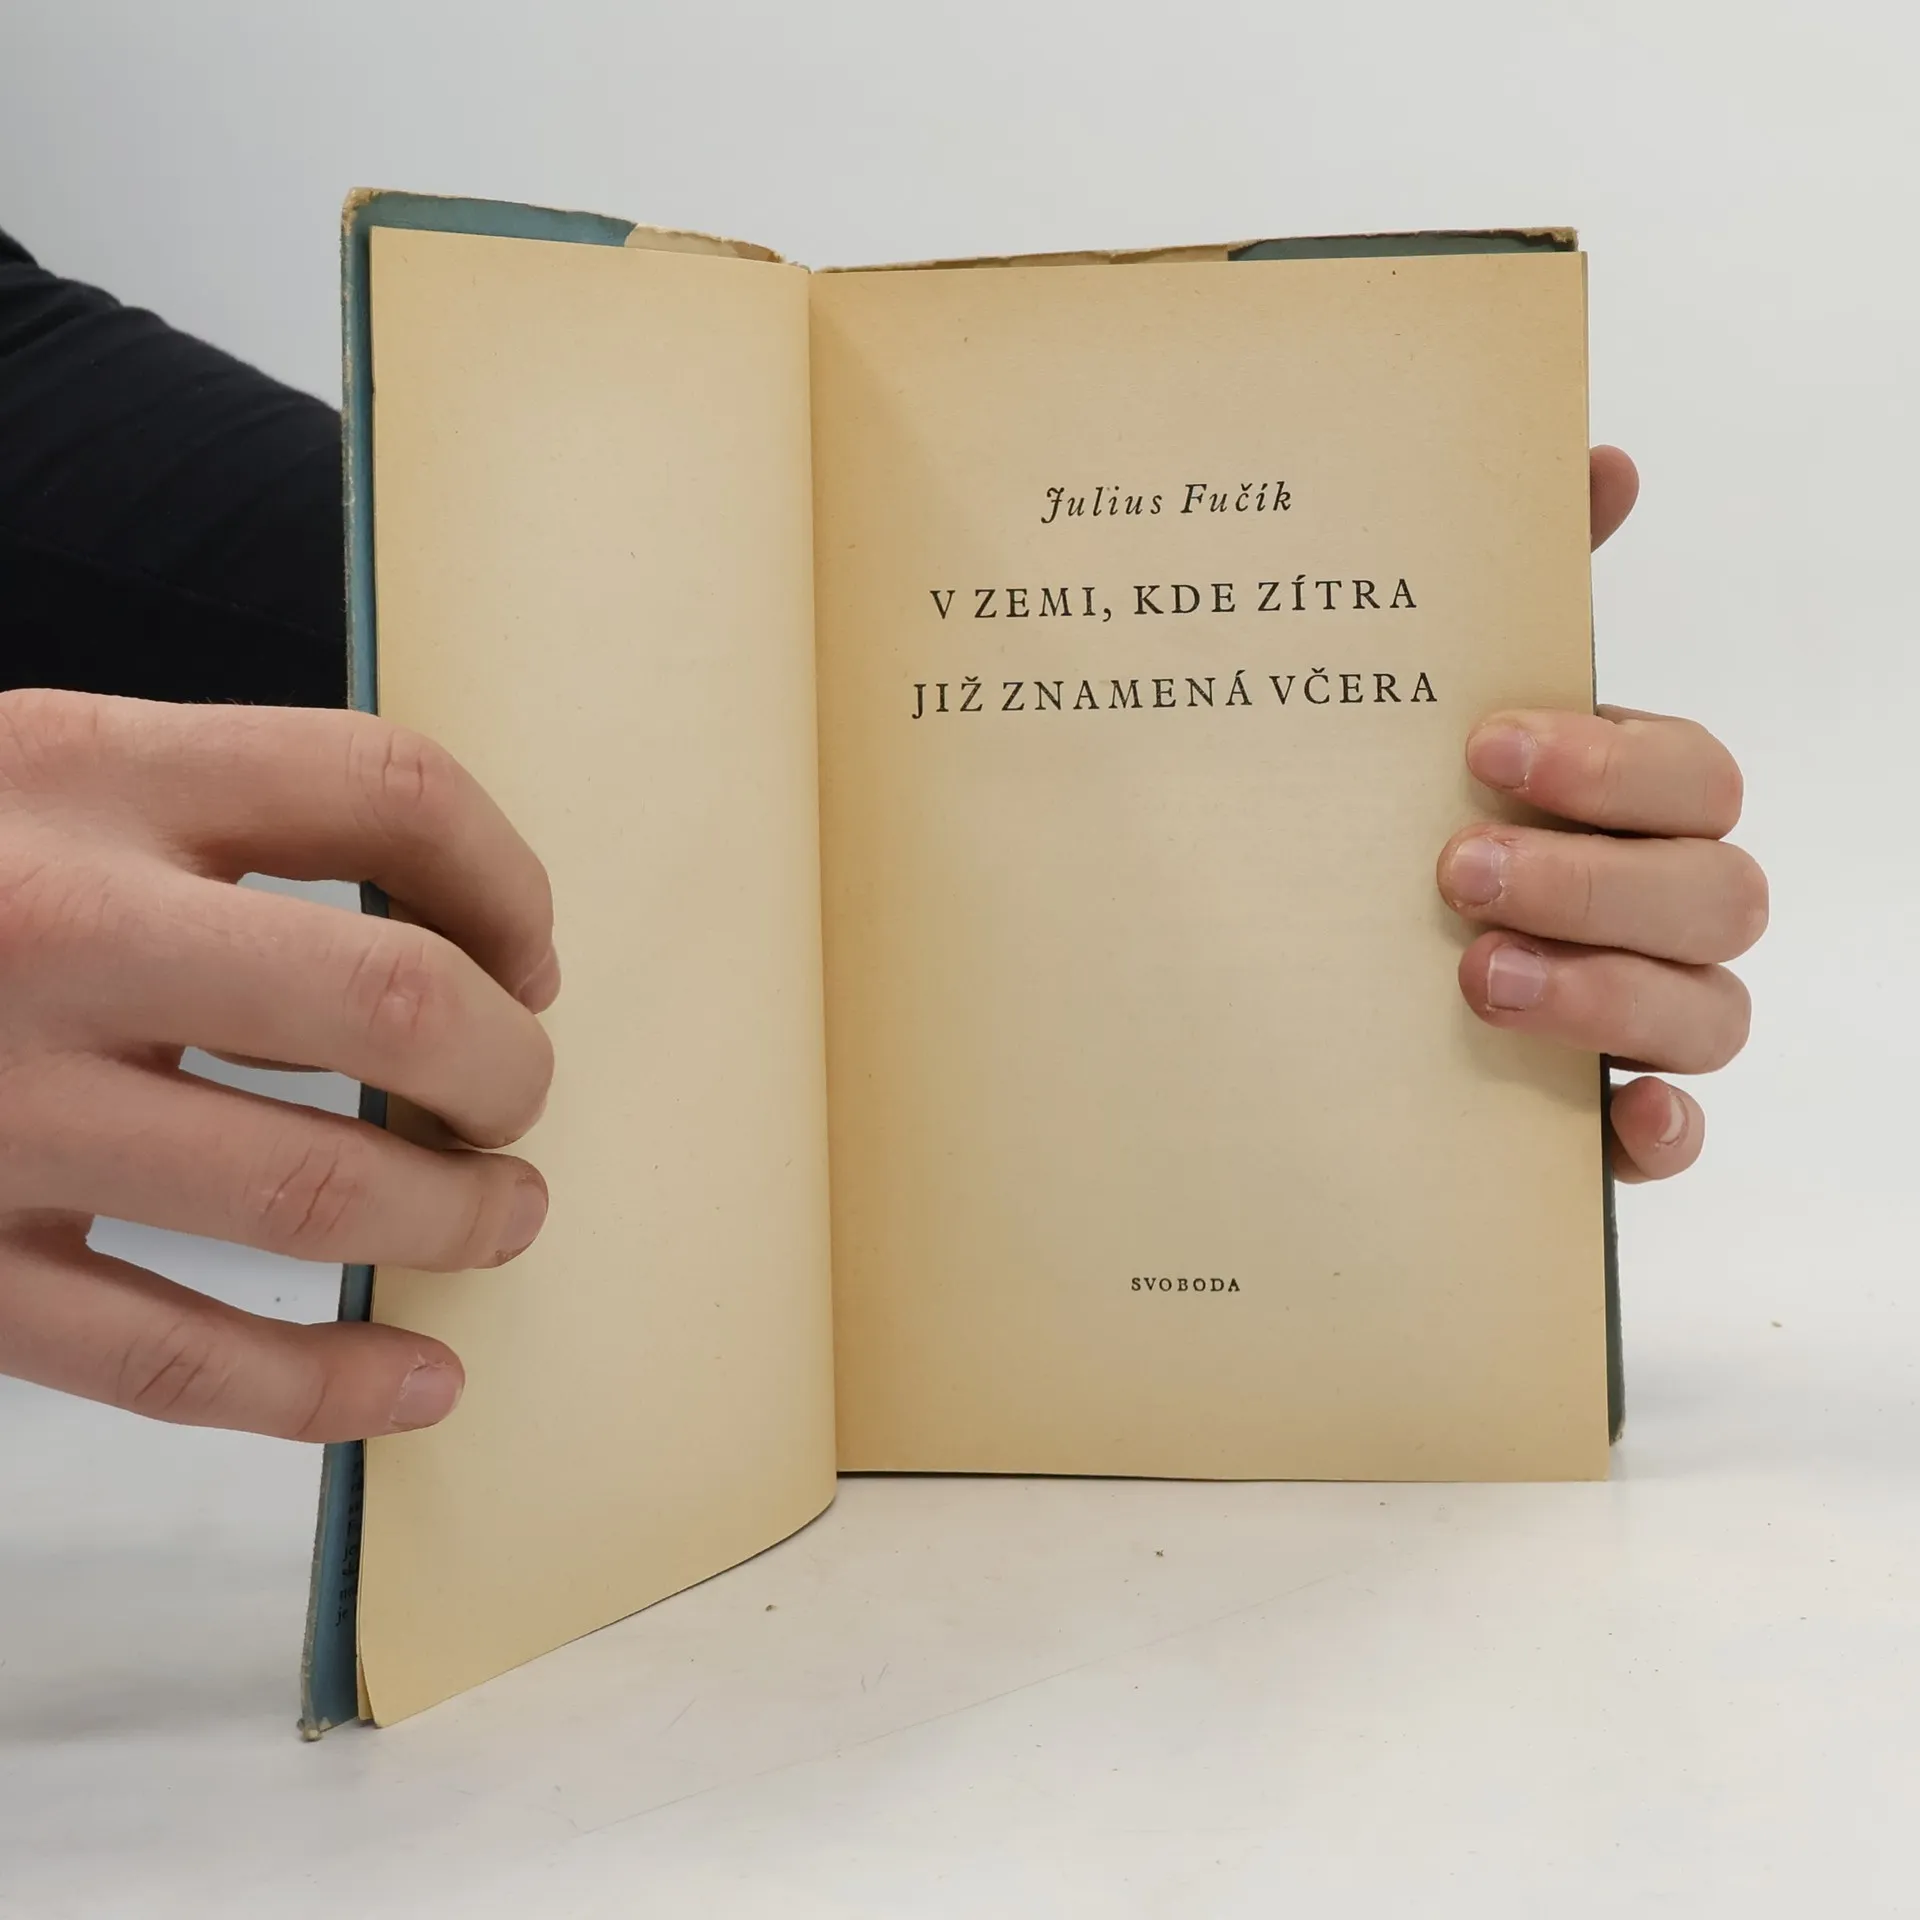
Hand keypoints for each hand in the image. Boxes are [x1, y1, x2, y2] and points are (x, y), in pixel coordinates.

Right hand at [0, 691, 556, 1438]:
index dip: (506, 876)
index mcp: (77, 769)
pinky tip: (417, 1389)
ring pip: (309, 1196)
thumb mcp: (27, 774)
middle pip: (394, 998)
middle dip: (505, 1070)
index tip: (527, 952)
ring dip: (454, 1222)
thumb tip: (465, 933)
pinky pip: (166, 1358)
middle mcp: (46, 926)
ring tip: (503, 1218)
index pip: (387, 786)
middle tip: (513, 1103)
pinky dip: (321, 1391)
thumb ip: (209, 818)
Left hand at [1437, 447, 1765, 1180]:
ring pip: (1711, 1011)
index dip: (1611, 763)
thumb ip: (1511, 593)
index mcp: (1625, 807)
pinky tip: (1609, 1119)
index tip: (1483, 748)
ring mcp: (1643, 1017)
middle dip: (1596, 878)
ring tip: (1479, 980)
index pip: (1693, 776)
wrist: (1301, 969)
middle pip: (1716, 892)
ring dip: (1608, 995)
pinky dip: (1658, 1130)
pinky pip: (1680, 1135)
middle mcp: (1656, 908)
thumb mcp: (1421, 712)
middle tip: (1457, 870)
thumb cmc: (1394, 820)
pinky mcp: (1608, 1116)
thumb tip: (1602, 457)